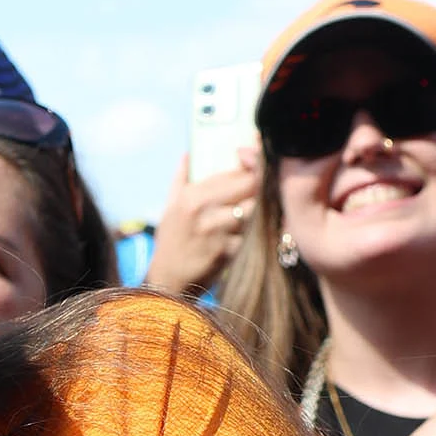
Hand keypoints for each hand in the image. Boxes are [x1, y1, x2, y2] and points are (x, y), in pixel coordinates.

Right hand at [144, 152, 258, 295]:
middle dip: (262, 184)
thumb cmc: (171, 242)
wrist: (168, 281)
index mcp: (191, 196)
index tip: (262, 159)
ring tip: (256, 212)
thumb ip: (181, 178)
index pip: (234, 171)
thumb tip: (189, 154)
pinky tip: (247, 236)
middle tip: (268, 185)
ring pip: (255, 209)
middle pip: (250, 185)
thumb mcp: (170, 208)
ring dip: (258, 210)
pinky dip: (252, 234)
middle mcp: (204, 211)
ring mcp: (218, 232)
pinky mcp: (229, 251)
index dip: (254, 163)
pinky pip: (251, 234)